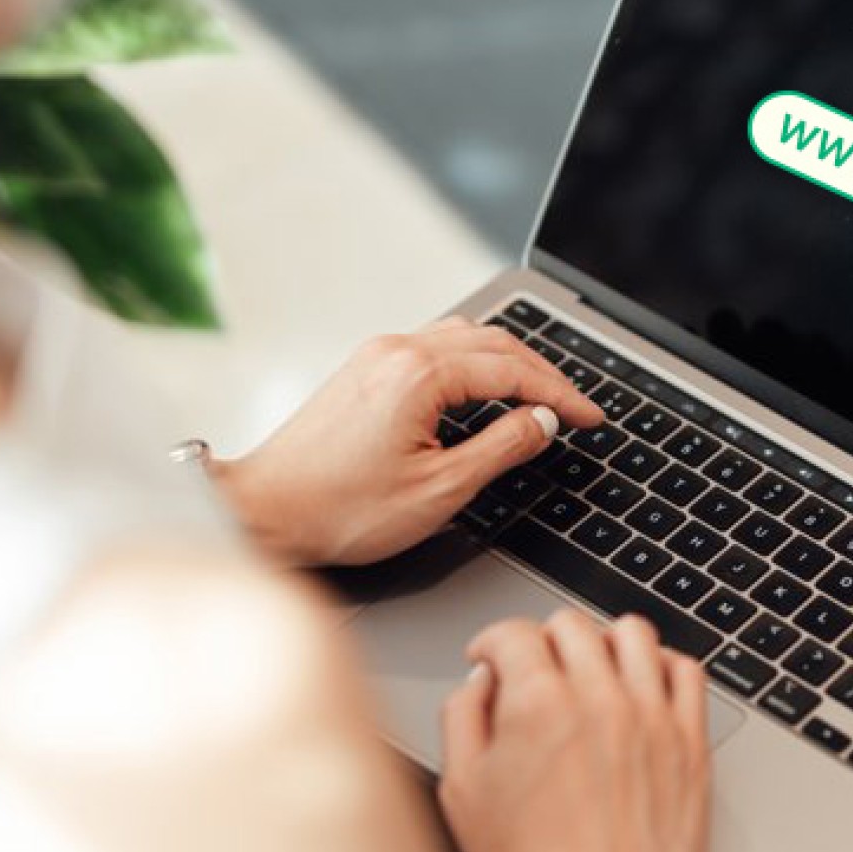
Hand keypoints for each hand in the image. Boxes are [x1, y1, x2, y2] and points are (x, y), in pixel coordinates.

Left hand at [217, 318, 602, 565]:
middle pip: (493, 342)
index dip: (559, 394)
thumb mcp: (438, 490)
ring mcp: (376, 356)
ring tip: (537, 396)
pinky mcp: (363, 370)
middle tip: (574, 408)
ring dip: (507, 362)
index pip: (513, 370)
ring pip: (463, 339)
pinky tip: (482, 391)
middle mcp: (397, 351)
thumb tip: (540, 423)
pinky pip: (433, 348)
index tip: (589, 418)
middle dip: (542, 373)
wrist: (263, 512)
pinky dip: (472, 364)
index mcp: (419, 374)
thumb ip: (500, 449)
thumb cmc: (339, 510)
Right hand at [439, 610, 711, 851]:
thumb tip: (478, 685)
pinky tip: (643, 684)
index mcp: (538, 703)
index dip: (491, 641)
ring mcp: (651, 715)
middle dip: (542, 640)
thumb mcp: (464, 795)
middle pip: (571, 624)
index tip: (489, 657)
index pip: (513, 632)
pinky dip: (662, 664)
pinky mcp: (689, 741)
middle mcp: (598, 697)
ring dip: (603, 642)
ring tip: (590, 669)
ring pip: (632, 633)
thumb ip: (462, 723)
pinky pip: (685, 669)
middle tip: (534, 670)